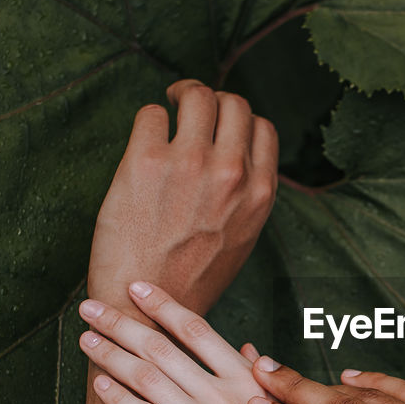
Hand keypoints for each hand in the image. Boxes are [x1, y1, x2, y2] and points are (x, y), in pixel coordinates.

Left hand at [76, 282, 365, 403]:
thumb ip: (268, 380)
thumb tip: (250, 349)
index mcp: (253, 383)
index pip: (198, 332)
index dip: (163, 305)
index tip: (136, 287)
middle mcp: (226, 400)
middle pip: (162, 350)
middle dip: (122, 324)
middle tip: (90, 306)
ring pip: (147, 381)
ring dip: (111, 356)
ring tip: (86, 339)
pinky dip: (119, 402)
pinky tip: (99, 387)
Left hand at [87, 79, 276, 317]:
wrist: (147, 308)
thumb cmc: (190, 278)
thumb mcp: (241, 239)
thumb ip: (246, 198)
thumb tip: (238, 162)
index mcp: (259, 193)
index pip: (262, 128)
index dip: (239, 120)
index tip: (219, 125)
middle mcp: (232, 173)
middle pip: (233, 102)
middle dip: (211, 98)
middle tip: (188, 105)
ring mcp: (190, 163)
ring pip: (197, 95)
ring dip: (181, 95)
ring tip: (168, 108)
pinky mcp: (146, 162)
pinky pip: (150, 114)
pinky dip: (148, 120)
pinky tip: (142, 141)